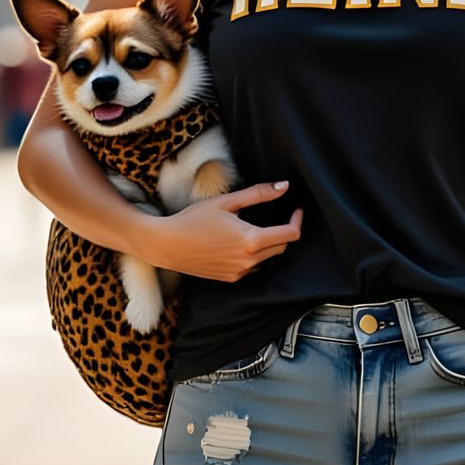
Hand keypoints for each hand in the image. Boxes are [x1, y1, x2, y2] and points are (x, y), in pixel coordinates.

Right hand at [147, 181, 301, 281]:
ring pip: (268, 258)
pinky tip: (240, 243)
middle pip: (281, 246)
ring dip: (269, 244)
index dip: (297, 220)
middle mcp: (248, 261)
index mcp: (251, 240)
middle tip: (279, 215)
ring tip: (254, 227)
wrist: (167, 245)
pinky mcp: (230, 278)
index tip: (296, 210)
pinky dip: (254, 255)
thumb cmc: (194, 219)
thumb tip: (284, 186)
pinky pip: (253, 267)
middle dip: (284, 231)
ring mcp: (239, 272)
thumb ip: (258, 194)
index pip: (290, 234)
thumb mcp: (227, 202)